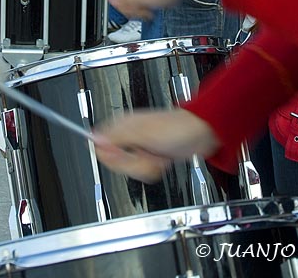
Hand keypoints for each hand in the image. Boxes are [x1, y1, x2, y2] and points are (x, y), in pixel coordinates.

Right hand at [94, 108, 218, 182]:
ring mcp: (139, 147)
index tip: (128, 155)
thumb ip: (117, 138)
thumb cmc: (177, 128)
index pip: (101, 146)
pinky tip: (162, 160)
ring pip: (130, 169)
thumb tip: (95, 139)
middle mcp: (128, 136)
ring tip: (158, 156)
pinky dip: (154, 170)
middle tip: (147, 154)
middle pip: (116, 162)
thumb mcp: (144, 133)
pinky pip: (143, 171)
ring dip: (146, 168)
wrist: (201, 134)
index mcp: (123, 125)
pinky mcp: (150, 155)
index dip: (113, 157)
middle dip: (134, 164)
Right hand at [109, 0, 177, 19]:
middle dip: (133, 12)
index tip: (132, 11)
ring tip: (147, 10)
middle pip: (123, 8)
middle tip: (142, 10)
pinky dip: (143, 12)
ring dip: (139, 13)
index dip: (124, 9)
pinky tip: (148, 11)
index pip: (115, 3)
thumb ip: (123, 0)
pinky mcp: (141, 0)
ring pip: (131, 10)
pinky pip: (137, 10)